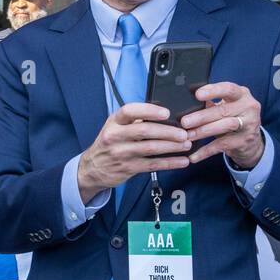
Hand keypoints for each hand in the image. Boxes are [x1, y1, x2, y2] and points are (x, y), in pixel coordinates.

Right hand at [76, 102, 191, 199]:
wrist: (92, 168)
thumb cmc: (109, 143)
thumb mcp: (115, 126)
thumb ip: (134, 120)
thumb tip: (163, 114)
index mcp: (114, 122)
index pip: (130, 111)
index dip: (149, 111)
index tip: (166, 112)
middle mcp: (116, 136)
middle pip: (145, 131)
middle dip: (168, 131)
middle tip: (184, 132)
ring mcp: (122, 153)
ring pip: (151, 148)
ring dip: (172, 146)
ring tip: (187, 144)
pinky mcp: (128, 168)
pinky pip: (153, 165)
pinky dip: (170, 163)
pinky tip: (182, 161)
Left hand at [180, 81, 263, 167]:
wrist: (251, 141)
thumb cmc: (232, 118)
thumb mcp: (225, 107)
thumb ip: (209, 103)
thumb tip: (185, 101)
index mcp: (241, 94)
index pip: (229, 89)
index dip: (213, 91)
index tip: (197, 94)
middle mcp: (249, 107)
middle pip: (223, 110)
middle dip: (202, 116)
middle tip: (184, 122)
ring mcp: (249, 124)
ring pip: (225, 126)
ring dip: (204, 131)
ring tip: (188, 136)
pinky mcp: (245, 141)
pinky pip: (223, 145)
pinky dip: (206, 151)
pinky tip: (194, 156)